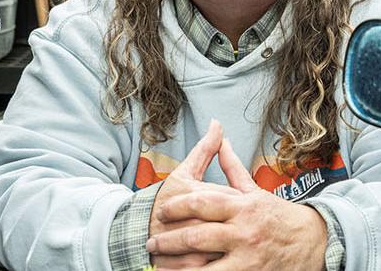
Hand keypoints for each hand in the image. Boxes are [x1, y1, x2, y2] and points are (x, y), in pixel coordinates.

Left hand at [147, 141, 328, 270]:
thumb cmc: (279, 216)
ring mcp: (247, 256)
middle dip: (170, 240)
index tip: (162, 211)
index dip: (177, 206)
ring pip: (203, 263)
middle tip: (152, 242)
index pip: (202, 202)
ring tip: (158, 265)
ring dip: (176, 266)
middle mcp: (244, 231)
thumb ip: (232, 167)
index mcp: (242, 206)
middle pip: (197, 234)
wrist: (313, 242)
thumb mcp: (255, 190)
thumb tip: (219, 138)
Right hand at [148, 120, 241, 268]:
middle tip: (245, 229)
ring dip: (231, 248)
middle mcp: (193, 218)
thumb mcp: (184, 172)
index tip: (241, 208)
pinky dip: (218, 265)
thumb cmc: (164, 200)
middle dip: (240, 227)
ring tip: (236, 246)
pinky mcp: (184, 264)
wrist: (135, 229)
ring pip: (222, 248)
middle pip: (229, 224)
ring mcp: (188, 244)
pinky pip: (208, 267)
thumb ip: (205, 149)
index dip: (238, 204)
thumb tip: (218, 125)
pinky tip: (224, 261)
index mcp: (195, 194)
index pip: (230, 199)